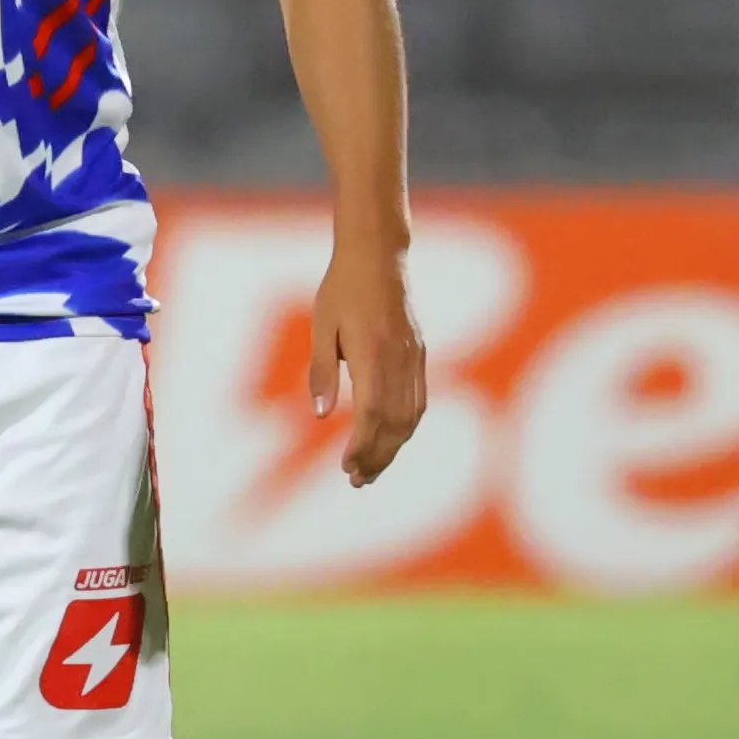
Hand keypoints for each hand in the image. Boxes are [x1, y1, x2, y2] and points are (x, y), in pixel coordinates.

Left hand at [309, 244, 425, 487]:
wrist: (378, 256)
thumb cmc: (342, 288)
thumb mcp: (322, 326)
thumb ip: (322, 372)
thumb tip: (319, 416)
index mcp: (374, 353)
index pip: (372, 414)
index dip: (362, 446)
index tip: (346, 468)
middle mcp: (400, 359)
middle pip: (395, 423)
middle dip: (377, 457)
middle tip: (357, 482)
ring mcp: (415, 358)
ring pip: (411, 416)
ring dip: (392, 448)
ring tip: (370, 471)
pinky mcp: (420, 354)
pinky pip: (419, 400)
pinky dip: (406, 427)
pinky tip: (391, 442)